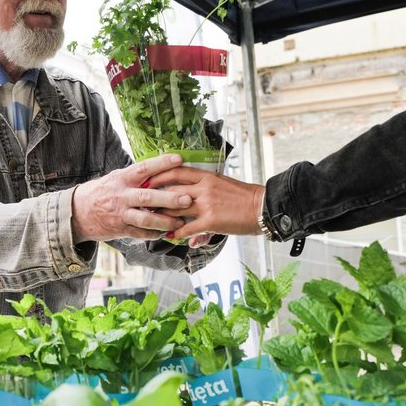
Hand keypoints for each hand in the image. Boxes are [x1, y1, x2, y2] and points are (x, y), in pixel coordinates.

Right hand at [71, 154, 191, 241]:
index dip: (161, 163)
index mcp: (122, 179)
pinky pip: (140, 233)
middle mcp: (121, 196)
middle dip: (168, 199)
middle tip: (187, 198)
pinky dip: (154, 234)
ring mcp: (120, 214)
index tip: (179, 159)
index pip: (144, 168)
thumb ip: (136, 176)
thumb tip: (161, 166)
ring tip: (180, 221)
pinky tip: (167, 232)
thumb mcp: (116, 178)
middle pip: (147, 197)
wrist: (78, 212)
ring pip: (145, 219)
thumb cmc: (102, 192)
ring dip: (164, 221)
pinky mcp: (120, 229)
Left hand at [147, 167, 264, 238]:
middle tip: (142, 202)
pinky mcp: (211, 221)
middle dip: (154, 197)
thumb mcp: (222, 185)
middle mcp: (204, 187)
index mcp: (206, 175)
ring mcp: (206, 204)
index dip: (158, 175)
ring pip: (175, 208)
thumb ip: (205, 190)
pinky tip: (169, 235)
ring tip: (151, 220)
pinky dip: (176, 232)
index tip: (146, 180)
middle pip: (170, 189)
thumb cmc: (244, 197)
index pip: (176, 171)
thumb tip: (193, 194)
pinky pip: (187, 227)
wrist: (263, 207)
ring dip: (161, 215)